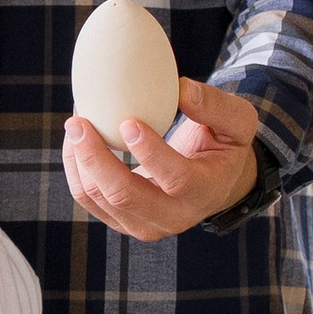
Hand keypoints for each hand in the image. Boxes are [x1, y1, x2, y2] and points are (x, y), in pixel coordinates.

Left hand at [63, 79, 260, 242]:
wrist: (211, 181)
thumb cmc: (222, 145)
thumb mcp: (237, 122)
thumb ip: (215, 105)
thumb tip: (180, 89)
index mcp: (205, 191)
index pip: (176, 179)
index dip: (150, 153)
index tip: (128, 123)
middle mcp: (174, 217)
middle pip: (126, 196)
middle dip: (96, 159)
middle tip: (78, 122)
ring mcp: (145, 224)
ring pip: (100, 200)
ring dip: (80, 162)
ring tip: (75, 125)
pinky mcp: (123, 222)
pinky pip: (89, 200)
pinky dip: (76, 170)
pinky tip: (76, 141)